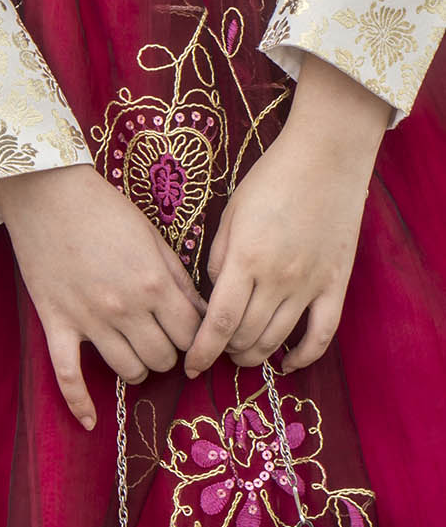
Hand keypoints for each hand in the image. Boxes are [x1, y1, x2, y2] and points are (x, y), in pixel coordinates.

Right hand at [0, 164, 205, 429]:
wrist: (45, 190)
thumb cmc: (103, 207)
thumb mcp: (152, 237)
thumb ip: (178, 279)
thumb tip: (201, 314)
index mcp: (154, 284)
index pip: (191, 336)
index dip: (196, 339)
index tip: (191, 334)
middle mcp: (125, 308)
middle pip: (163, 359)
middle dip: (168, 351)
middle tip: (160, 336)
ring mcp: (89, 320)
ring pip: (128, 371)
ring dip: (137, 367)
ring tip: (134, 351)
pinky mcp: (56, 322)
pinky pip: (67, 375)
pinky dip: (79, 403)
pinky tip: (90, 422)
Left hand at [185, 56, 387, 378]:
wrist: (325, 160)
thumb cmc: (270, 179)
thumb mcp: (230, 213)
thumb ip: (218, 257)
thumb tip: (213, 293)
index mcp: (245, 259)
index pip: (219, 322)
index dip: (202, 350)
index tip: (190, 365)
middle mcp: (277, 279)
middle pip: (247, 336)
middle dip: (226, 352)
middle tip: (215, 352)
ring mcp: (310, 285)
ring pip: (279, 339)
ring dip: (256, 355)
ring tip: (242, 356)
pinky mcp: (336, 285)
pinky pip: (321, 334)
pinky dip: (304, 356)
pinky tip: (288, 364)